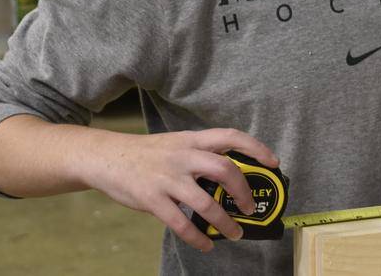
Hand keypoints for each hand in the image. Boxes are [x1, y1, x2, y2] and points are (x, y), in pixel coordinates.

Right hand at [85, 127, 278, 251]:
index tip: (273, 161)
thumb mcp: (176, 145)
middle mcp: (183, 156)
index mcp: (191, 140)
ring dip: (225, 222)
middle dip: (244, 190)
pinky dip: (197, 238)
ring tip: (236, 234)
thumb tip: (231, 176)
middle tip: (251, 207)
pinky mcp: (152, 199)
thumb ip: (200, 156)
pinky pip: (180, 223)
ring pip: (205, 202)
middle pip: (224, 168)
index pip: (230, 136)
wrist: (107, 157)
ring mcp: (167, 178)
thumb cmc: (147, 154)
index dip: (255, 147)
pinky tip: (206, 244)